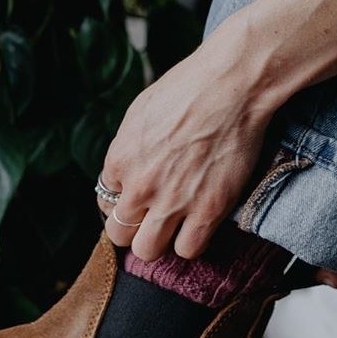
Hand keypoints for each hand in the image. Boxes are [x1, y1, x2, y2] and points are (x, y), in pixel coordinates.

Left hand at [97, 14, 273, 261]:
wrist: (231, 86)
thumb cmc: (188, 89)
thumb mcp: (140, 113)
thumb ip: (128, 148)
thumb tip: (126, 169)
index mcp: (119, 160)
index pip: (105, 201)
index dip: (122, 200)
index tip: (138, 196)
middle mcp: (140, 186)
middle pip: (119, 234)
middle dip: (133, 228)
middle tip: (151, 217)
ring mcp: (173, 202)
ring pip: (147, 251)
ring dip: (158, 241)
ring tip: (173, 227)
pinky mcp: (207, 211)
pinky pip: (187, 250)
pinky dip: (190, 242)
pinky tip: (198, 225)